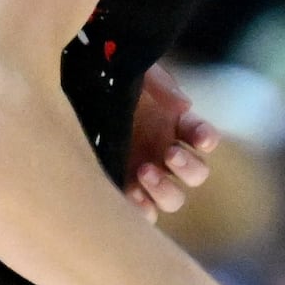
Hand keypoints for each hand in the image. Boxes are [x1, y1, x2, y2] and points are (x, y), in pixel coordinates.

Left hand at [124, 66, 219, 216]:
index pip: (203, 135)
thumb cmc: (111, 80)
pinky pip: (144, 210)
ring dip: (166, 190)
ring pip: (173, 198)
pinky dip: (143, 210)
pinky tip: (132, 196)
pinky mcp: (125, 188)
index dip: (207, 138)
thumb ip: (161, 86)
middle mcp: (166, 153)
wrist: (77, 89)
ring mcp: (147, 174)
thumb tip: (183, 105)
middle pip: (196, 174)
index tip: (201, 140)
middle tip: (170, 153)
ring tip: (144, 171)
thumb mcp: (138, 75)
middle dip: (188, 167)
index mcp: (175, 125)